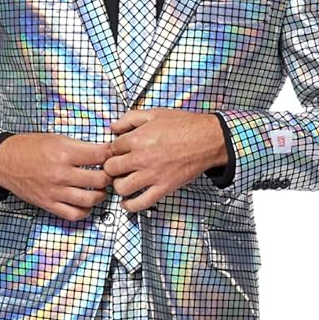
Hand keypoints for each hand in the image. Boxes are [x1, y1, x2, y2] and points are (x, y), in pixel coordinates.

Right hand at [0, 131, 116, 218]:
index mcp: (65, 153)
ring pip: (90, 199)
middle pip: (100, 180)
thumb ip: (80, 146)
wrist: (5, 160)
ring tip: (100, 189)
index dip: (112, 155)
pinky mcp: (48, 204)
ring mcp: (55, 191)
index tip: (114, 155)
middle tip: (109, 174)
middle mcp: (61, 173)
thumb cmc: (29, 147)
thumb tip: (103, 151)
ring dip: (100, 195)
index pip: (100, 155)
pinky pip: (74, 214)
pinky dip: (85, 211)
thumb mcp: (56, 138)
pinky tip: (86, 203)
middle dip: (109, 177)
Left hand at [102, 108, 227, 209]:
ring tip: (124, 182)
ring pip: (121, 187)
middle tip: (118, 167)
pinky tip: (127, 202)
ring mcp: (152, 175)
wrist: (207, 139)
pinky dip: (130, 205)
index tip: (117, 152)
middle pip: (111, 169)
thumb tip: (113, 127)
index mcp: (137, 139)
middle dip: (112, 168)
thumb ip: (130, 119)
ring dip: (119, 186)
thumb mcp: (154, 114)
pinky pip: (141, 203)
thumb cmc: (184, 125)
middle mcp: (141, 158)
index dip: (112, 150)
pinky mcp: (163, 188)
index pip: (111, 149)